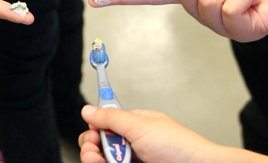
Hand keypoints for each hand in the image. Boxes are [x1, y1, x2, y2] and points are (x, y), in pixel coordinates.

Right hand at [78, 105, 214, 162]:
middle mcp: (134, 141)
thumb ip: (112, 118)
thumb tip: (89, 110)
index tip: (92, 132)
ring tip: (95, 160)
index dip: (95, 126)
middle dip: (92, 145)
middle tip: (92, 150)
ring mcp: (134, 158)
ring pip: (105, 158)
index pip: (107, 121)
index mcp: (136, 123)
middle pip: (102, 142)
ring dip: (95, 158)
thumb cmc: (179, 146)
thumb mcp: (140, 126)